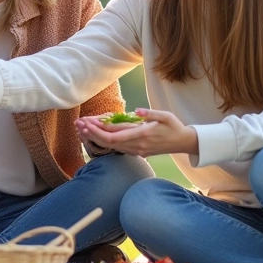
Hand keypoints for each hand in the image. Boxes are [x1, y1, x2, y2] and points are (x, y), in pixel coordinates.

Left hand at [75, 108, 197, 157]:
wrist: (183, 143)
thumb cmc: (174, 127)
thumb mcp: (165, 116)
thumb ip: (151, 113)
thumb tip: (136, 111)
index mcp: (143, 135)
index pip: (116, 135)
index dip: (100, 130)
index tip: (88, 123)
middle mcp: (137, 145)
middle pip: (109, 142)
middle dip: (92, 134)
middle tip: (79, 124)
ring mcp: (137, 150)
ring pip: (111, 146)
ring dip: (96, 138)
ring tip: (82, 129)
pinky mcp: (137, 151)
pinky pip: (117, 148)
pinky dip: (104, 142)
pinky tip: (96, 135)